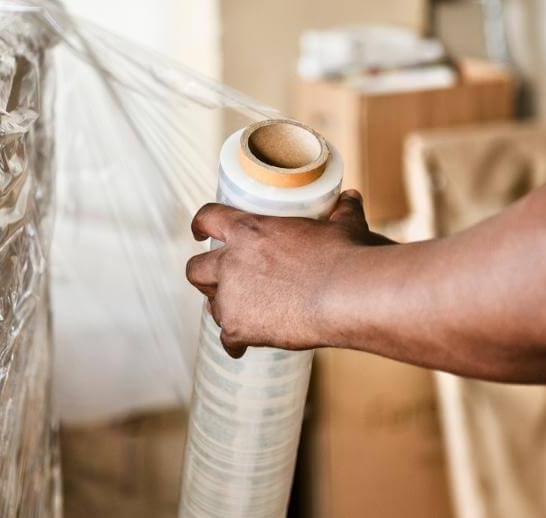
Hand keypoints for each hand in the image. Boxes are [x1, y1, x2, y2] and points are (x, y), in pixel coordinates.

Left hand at [185, 189, 394, 357]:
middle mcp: (231, 262)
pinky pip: (227, 339)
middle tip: (218, 283)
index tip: (199, 232)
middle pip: (195, 269)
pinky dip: (235, 343)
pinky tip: (243, 346)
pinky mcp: (238, 328)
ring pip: (212, 307)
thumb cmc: (345, 256)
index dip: (201, 225)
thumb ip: (342, 211)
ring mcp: (231, 297)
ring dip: (225, 310)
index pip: (208, 218)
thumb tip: (351, 198)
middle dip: (204, 277)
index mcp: (249, 230)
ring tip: (242, 316)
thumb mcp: (344, 226)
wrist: (346, 295)